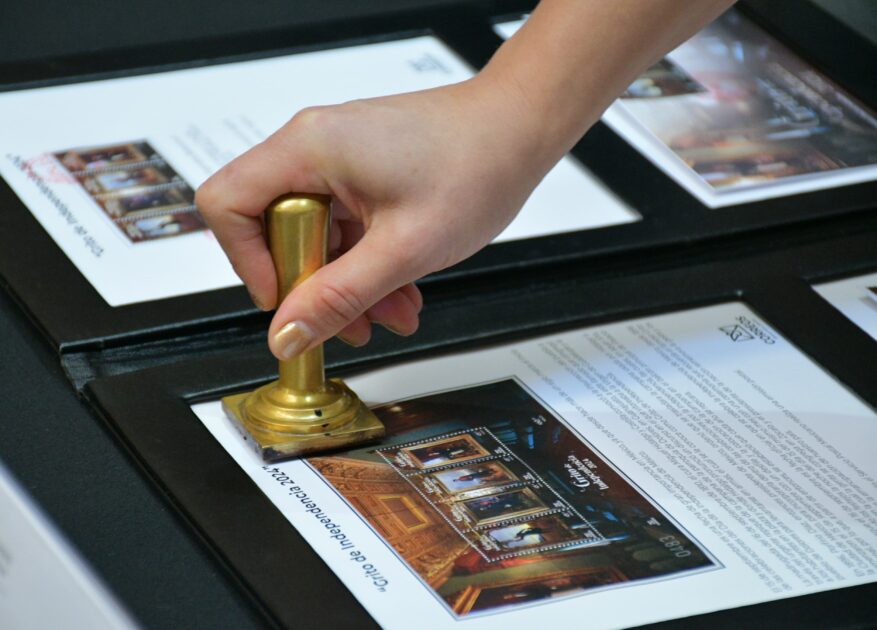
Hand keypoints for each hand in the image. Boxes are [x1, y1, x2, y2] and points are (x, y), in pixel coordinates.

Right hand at [196, 75, 550, 359]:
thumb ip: (339, 297)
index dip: (248, 263)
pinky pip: (346, 230)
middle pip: (273, 229)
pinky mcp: (364, 174)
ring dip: (348, 285)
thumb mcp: (403, 249)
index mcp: (309, 148)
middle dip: (313, 286)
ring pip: (316, 238)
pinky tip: (401, 293)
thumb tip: (287, 335)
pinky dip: (368, 266)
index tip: (287, 301)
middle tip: (348, 319)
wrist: (522, 129)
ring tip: (391, 314)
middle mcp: (316, 147)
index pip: (229, 205)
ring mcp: (341, 161)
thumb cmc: (476, 164)